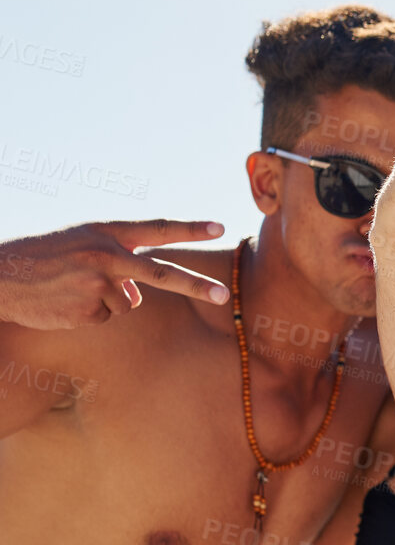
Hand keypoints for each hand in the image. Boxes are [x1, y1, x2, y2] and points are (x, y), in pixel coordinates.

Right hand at [0, 220, 228, 327]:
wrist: (1, 277)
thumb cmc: (46, 257)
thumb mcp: (83, 241)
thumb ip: (119, 256)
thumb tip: (142, 292)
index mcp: (107, 233)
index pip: (157, 229)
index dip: (190, 229)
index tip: (220, 227)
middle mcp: (106, 257)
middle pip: (163, 274)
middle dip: (196, 286)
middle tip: (223, 297)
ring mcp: (98, 285)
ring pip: (129, 302)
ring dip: (109, 300)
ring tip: (75, 288)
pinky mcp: (88, 311)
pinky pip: (108, 317)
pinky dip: (91, 313)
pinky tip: (67, 302)